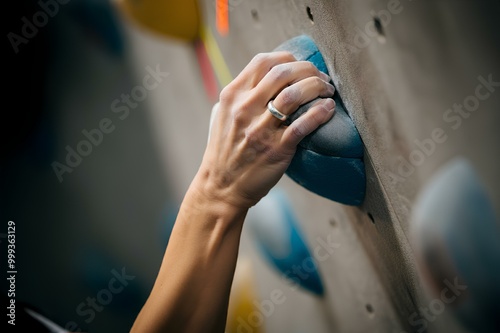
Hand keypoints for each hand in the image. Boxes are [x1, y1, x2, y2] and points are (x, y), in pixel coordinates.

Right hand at [192, 51, 335, 209]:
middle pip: (283, 72)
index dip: (288, 58)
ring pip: (295, 94)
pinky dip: (320, 112)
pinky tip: (328, 109)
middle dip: (309, 70)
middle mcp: (244, 109)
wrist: (221, 187)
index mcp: (232, 96)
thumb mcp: (222, 116)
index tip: (301, 66)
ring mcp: (260, 129)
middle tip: (321, 78)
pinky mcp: (276, 149)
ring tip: (327, 92)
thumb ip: (241, 96)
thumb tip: (267, 79)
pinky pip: (304, 124)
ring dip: (318, 87)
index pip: (263, 62)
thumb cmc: (224, 151)